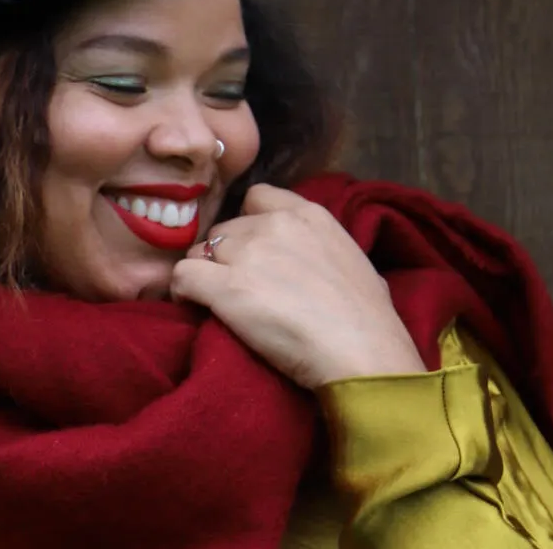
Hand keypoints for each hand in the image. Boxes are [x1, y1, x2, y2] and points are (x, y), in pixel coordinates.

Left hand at [170, 183, 425, 387]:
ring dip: (204, 273)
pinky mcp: (224, 288)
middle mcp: (274, 225)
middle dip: (225, 255)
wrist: (363, 355)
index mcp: (309, 215)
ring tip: (214, 302)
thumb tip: (321, 262)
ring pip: (200, 251)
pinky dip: (182, 292)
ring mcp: (247, 254)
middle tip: (235, 286)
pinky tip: (193, 307)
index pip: (257, 197)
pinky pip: (182, 276)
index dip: (248, 224)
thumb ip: (326, 249)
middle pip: (225, 229)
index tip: (253, 251)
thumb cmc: (370, 321)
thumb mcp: (356, 262)